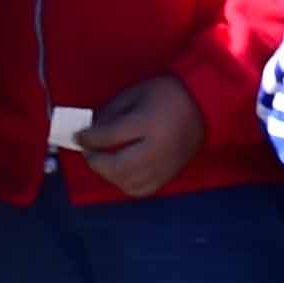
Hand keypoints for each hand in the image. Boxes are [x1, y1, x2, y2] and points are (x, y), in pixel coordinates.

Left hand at [68, 76, 206, 198]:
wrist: (205, 103)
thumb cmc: (167, 93)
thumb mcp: (135, 92)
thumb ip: (112, 112)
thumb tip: (91, 131)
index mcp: (147, 123)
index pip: (110, 137)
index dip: (89, 138)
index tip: (78, 136)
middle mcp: (156, 149)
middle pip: (118, 166)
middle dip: (96, 162)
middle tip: (87, 152)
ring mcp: (164, 166)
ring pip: (129, 183)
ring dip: (109, 176)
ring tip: (102, 163)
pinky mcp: (170, 175)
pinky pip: (143, 190)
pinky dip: (126, 185)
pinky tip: (119, 174)